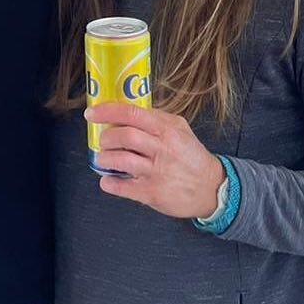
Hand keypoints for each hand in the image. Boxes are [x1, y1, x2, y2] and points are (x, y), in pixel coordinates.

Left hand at [86, 102, 225, 219]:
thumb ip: (156, 118)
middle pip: (124, 136)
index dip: (107, 112)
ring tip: (103, 159)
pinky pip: (123, 187)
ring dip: (104, 159)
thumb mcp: (180, 129)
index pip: (132, 114)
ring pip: (121, 160)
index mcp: (166, 129)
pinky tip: (108, 181)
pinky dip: (110, 183)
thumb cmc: (192, 156)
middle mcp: (162, 149)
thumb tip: (128, 110)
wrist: (212, 188)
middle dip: (106, 138)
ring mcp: (157, 172)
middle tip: (103, 141)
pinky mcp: (153, 193)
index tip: (91, 114)